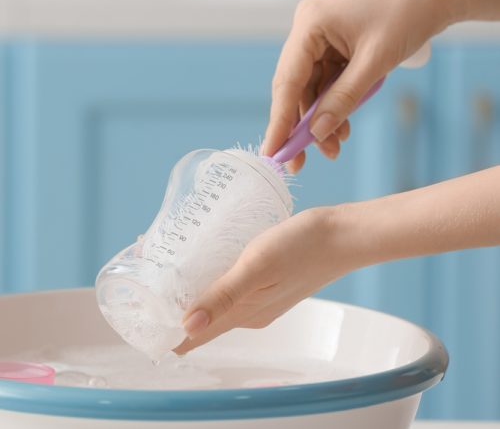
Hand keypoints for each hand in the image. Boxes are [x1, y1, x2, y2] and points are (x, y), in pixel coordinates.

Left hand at [175, 165, 499, 354]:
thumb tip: (186, 326)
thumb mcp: (257, 267)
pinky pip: (228, 287)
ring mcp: (257, 297)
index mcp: (243, 314)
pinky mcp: (265, 282)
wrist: (339, 235)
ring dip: (188, 290)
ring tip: (164, 267)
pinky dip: (208, 278)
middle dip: (169, 306)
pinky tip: (203, 260)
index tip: (138, 314)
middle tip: (144, 278)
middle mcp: (247, 312)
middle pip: (199, 318)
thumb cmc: (301, 247)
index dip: (164, 330)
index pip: (194, 335)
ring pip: (212, 301)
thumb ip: (224, 295)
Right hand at [261, 0, 499, 172]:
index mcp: (310, 24)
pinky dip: (334, 107)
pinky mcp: (334, 49)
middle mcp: (308, 31)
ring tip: (333, 149)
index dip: (279, 121)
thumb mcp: (375, 62)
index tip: (272, 153)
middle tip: (298, 163)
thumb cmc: (408, 13)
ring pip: (311, 91)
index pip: (287, 81)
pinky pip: (327, 85)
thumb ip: (343, 99)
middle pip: (295, 88)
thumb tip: (316, 133)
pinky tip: (341, 129)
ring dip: (321, 121)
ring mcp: (320, 40)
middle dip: (301, 127)